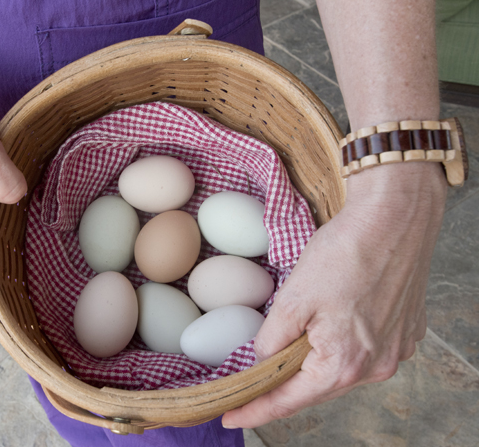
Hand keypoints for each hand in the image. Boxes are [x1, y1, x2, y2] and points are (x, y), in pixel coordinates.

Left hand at [222, 162, 446, 427]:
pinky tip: (328, 325)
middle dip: (284, 385)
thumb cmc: (345, 254)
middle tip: (251, 385)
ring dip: (313, 361)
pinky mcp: (404, 330)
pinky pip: (363, 349)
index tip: (231, 418)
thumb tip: (264, 358)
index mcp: (345, 363)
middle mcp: (376, 367)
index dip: (257, 410)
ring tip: (289, 348)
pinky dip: (339, 344)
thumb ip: (273, 339)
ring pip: (340, 367)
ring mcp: (394, 350)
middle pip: (317, 386)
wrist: (395, 217)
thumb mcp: (294, 298)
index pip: (290, 400)